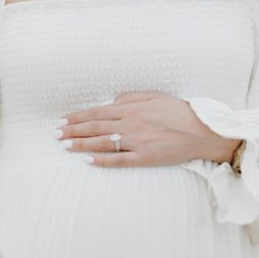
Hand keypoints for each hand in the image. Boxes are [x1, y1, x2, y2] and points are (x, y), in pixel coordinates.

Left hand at [57, 91, 239, 167]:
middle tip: (56, 134)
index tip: (63, 120)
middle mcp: (131, 124)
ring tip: (64, 146)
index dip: (78, 117)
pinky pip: (119, 160)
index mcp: (132, 108)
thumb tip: (111, 101)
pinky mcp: (146, 157)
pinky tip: (88, 161)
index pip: (97, 112)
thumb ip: (131, 97)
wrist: (202, 130)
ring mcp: (137, 142)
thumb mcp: (154, 96)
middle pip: (95, 127)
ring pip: (102, 142)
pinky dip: (102, 160)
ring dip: (81, 144)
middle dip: (73, 131)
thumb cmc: (180, 111)